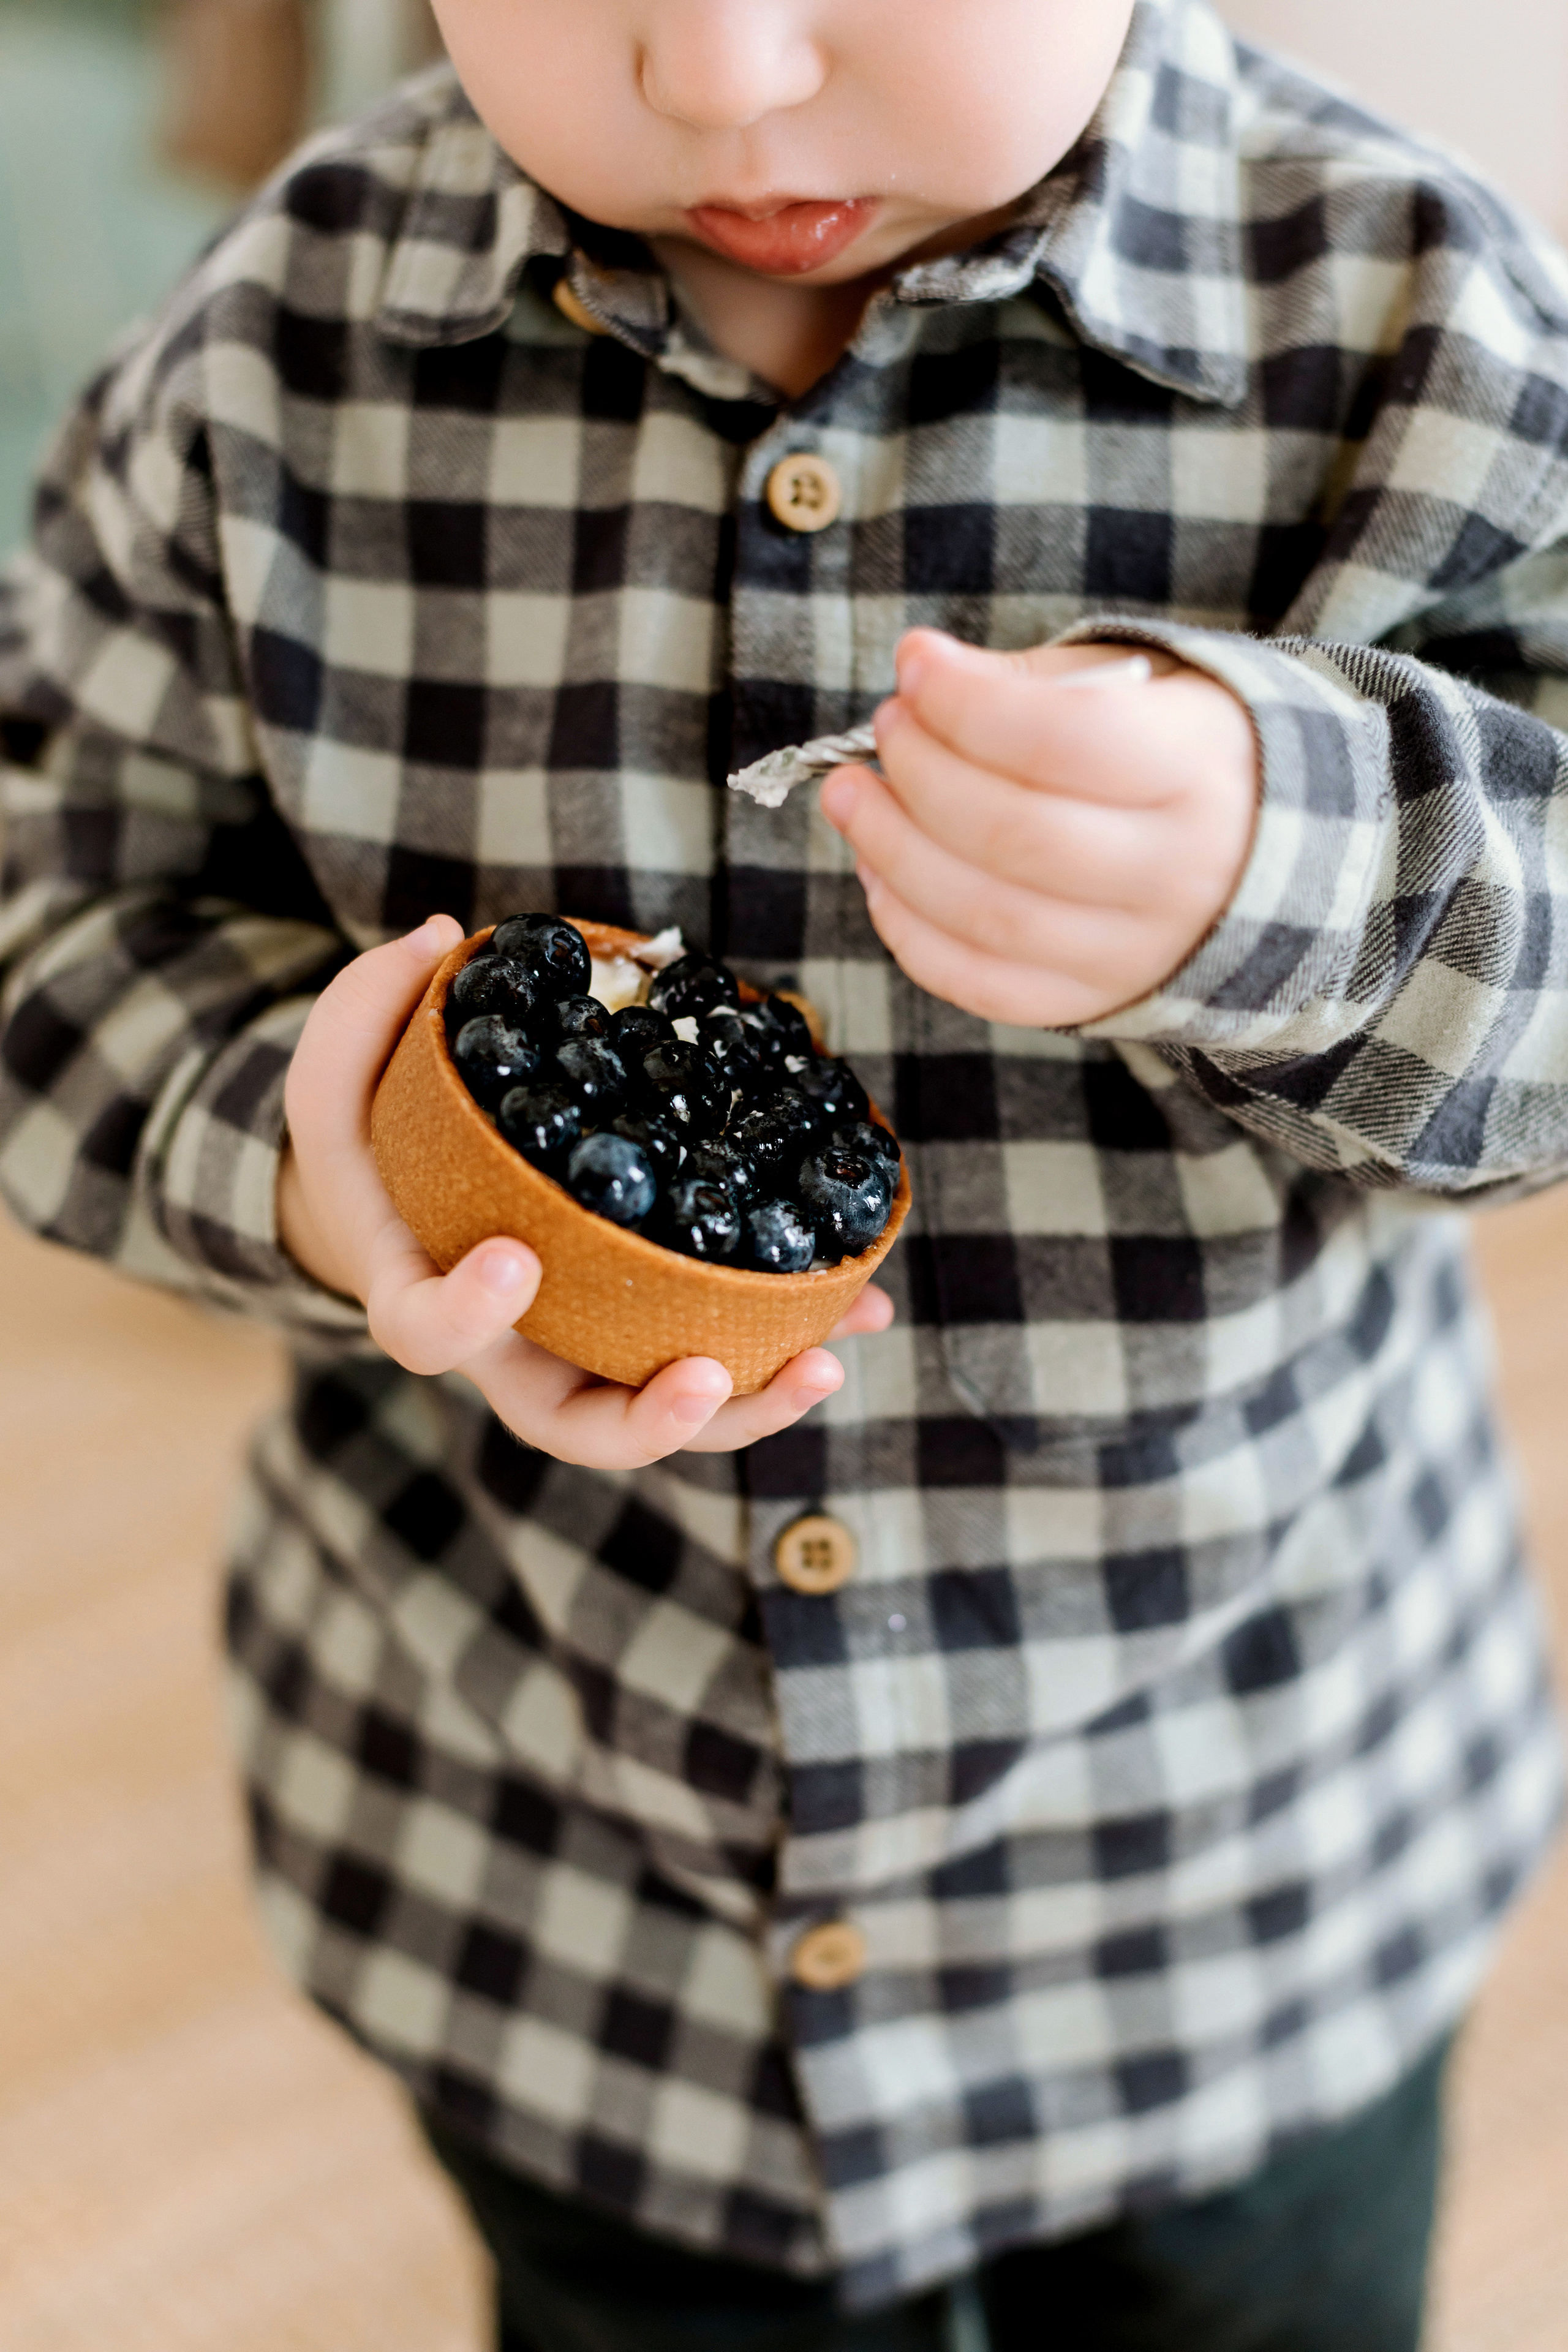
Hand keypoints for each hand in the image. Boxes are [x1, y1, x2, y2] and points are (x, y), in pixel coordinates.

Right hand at [278, 917, 892, 1465]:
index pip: (429, 1333)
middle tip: (706, 1375)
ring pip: (664, 1416)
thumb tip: (443, 939)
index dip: (468, 1313)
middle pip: (574, 1426)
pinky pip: (721, 1358)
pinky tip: (858, 1306)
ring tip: (823, 1361)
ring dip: (751, 1402)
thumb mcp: (339, 1070)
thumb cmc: (373, 1140)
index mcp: (424, 1295)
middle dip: (648, 1419)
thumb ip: (368, 1007)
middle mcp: (512, 1351)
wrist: (413, 1203)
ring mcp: (586, 1356)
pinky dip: (790, 1344)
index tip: (517, 1260)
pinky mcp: (649, 1335)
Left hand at [819, 631, 1259, 1026]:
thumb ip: (1033, 684)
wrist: (1265, 858)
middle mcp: (1175, 873)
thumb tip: (924, 674)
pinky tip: (879, 873)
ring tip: (854, 795)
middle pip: (1011, 833)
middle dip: (920, 773)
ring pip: (986, 914)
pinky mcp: (1092, 1001)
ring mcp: (1135, 951)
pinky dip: (910, 932)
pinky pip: (981, 984)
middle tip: (885, 729)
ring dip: (892, 850)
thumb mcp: (1138, 690)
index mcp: (1195, 772)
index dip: (966, 702)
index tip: (914, 664)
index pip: (1060, 741)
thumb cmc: (1177, 754)